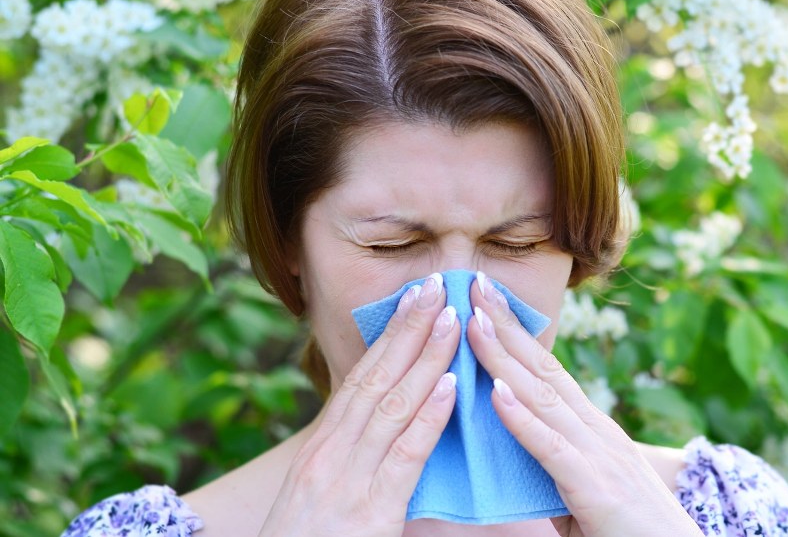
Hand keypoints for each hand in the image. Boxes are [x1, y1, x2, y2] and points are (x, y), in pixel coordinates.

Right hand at [258, 274, 461, 536]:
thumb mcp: (325, 497)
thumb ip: (357, 461)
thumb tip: (392, 431)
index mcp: (321, 450)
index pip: (360, 379)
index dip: (389, 337)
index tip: (414, 299)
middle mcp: (329, 456)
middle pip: (376, 379)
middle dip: (409, 329)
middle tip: (438, 286)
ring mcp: (346, 482)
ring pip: (393, 406)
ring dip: (427, 358)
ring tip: (453, 319)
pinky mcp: (369, 514)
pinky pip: (404, 457)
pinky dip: (428, 418)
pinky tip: (450, 387)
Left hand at [468, 272, 701, 536]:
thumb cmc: (629, 533)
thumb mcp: (584, 492)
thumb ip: (553, 467)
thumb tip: (513, 452)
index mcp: (592, 430)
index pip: (549, 371)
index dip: (517, 335)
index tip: (487, 302)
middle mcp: (596, 431)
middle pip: (543, 369)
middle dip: (506, 326)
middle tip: (475, 285)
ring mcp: (597, 455)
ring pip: (543, 396)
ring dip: (504, 357)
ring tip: (474, 322)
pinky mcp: (594, 487)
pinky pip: (550, 447)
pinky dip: (521, 418)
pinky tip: (496, 392)